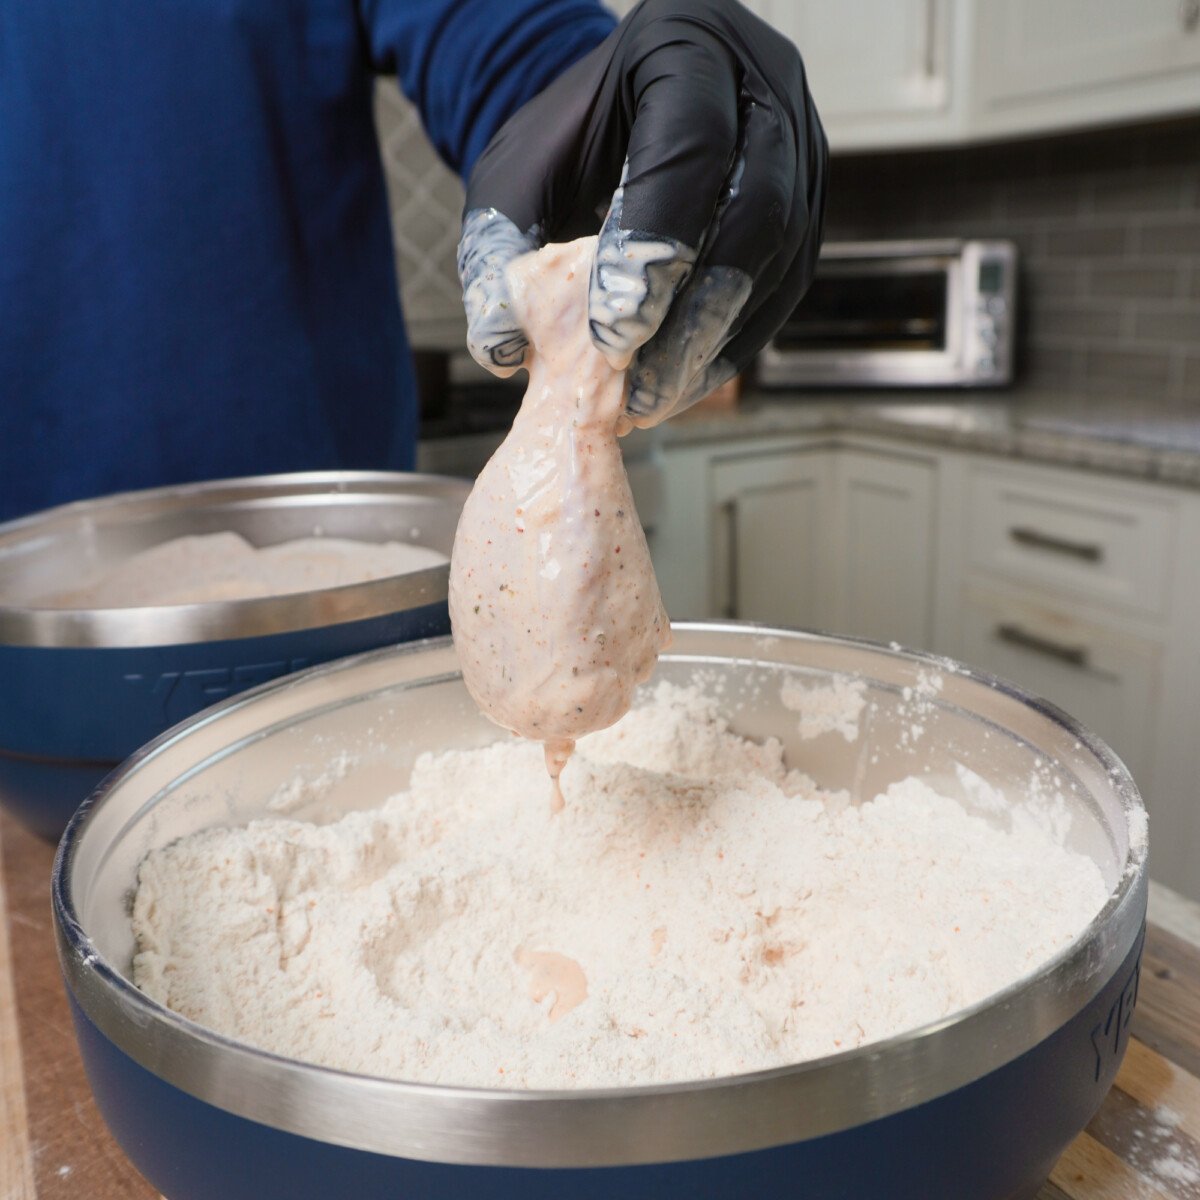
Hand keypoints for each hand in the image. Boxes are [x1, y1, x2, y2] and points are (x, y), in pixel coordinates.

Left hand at [457, 0, 826, 428]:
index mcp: (687, 48)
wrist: (626, 117)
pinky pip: (786, 288)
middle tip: (637, 384)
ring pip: (782, 256)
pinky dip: (735, 344)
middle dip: (695, 310)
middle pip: (758, 207)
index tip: (608, 334)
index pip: (690, 147)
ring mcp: (798, 150)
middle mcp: (763, 90)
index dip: (655, 245)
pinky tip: (683, 382)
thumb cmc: (575, 135)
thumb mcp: (517, 169)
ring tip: (652, 397)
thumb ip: (498, 245)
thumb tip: (500, 344)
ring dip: (716, 339)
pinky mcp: (806, 209)